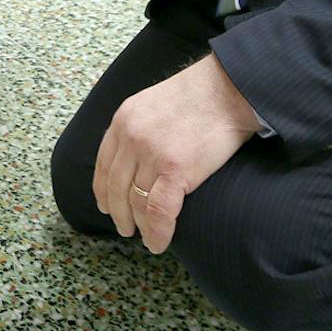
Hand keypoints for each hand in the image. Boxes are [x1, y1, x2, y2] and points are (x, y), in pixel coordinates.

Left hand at [92, 55, 261, 253]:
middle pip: (116, 186)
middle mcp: (131, 137)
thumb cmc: (201, 95)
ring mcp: (151, 153)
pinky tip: (158, 243)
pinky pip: (159, 211)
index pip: (103, 163)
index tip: (105, 206)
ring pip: (136, 202)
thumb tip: (139, 158)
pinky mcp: (175, 169)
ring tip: (144, 239)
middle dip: (118, 213)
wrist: (229, 88)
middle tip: (124, 229)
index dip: (102, 190)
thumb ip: (140, 127)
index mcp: (123, 119)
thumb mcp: (154, 102)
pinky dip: (157, 232)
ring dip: (139, 226)